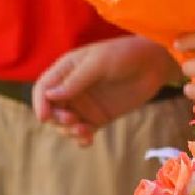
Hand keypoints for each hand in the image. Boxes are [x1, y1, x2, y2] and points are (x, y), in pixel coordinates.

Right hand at [32, 36, 179, 147]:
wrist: (154, 64)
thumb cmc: (125, 55)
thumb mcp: (99, 63)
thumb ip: (76, 80)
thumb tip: (50, 95)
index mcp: (66, 69)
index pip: (43, 88)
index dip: (40, 103)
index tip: (46, 118)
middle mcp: (71, 88)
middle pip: (51, 109)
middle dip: (57, 119)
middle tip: (74, 120)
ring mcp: (85, 104)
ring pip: (64, 124)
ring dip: (68, 131)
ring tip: (85, 131)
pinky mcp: (98, 117)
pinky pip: (82, 132)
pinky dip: (80, 139)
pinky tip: (88, 140)